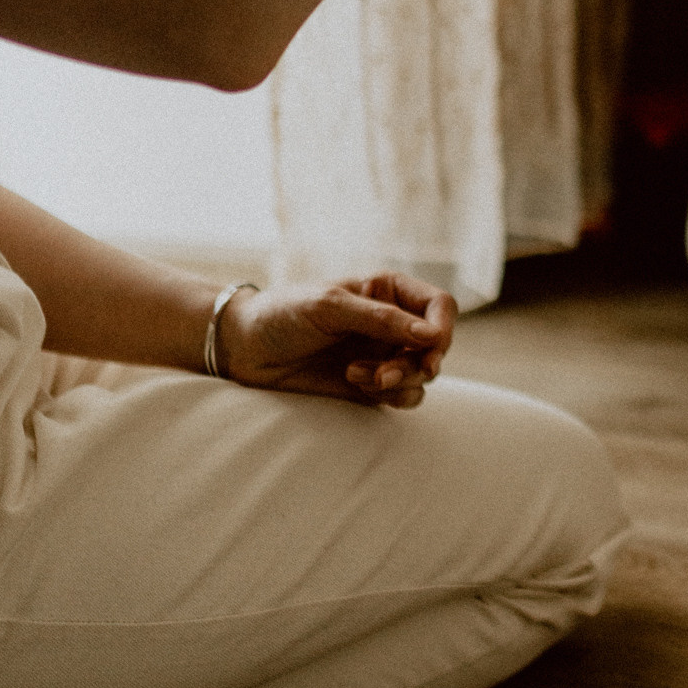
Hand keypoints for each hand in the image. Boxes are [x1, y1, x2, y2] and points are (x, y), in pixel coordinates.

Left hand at [215, 273, 456, 409]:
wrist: (244, 349)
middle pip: (436, 345)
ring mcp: (383, 355)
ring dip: (402, 380)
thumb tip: (431, 336)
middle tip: (386, 375)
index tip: (429, 348)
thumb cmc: (282, 313)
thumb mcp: (330, 307)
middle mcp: (392, 323)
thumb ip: (382, 320)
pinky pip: (404, 396)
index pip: (438, 306)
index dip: (443, 328)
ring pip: (423, 374)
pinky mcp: (372, 385)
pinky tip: (355, 384)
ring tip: (359, 377)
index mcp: (387, 291)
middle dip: (418, 363)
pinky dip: (392, 396)